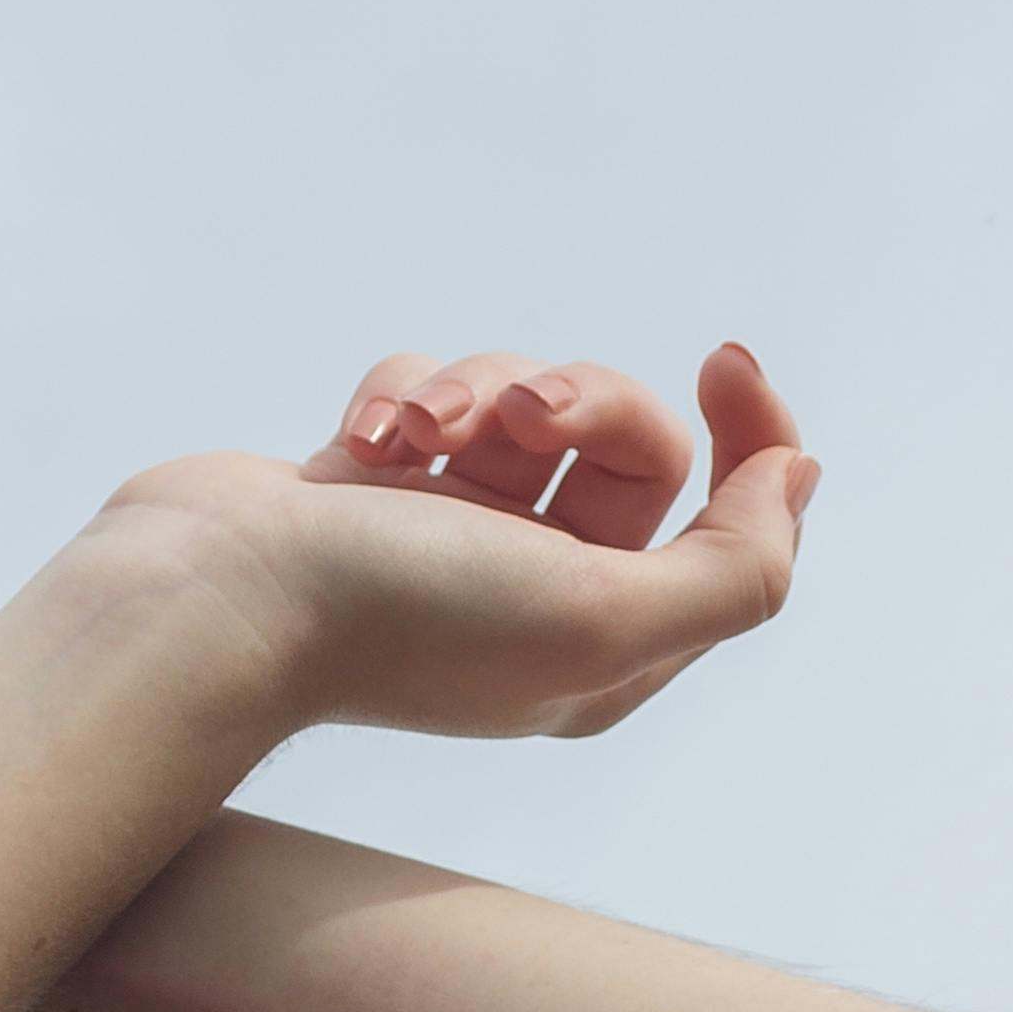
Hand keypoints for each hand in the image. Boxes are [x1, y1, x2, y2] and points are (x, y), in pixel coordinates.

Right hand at [117, 338, 817, 741]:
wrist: (212, 603)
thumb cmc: (400, 621)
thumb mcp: (602, 619)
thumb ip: (732, 569)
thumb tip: (800, 477)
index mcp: (606, 651)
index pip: (731, 528)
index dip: (752, 438)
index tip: (727, 359)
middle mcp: (538, 600)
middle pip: (633, 445)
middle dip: (581, 401)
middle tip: (520, 418)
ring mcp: (453, 542)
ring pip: (526, 402)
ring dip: (477, 392)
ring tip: (419, 441)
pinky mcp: (377, 491)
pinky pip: (433, 393)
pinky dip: (402, 398)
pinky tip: (356, 449)